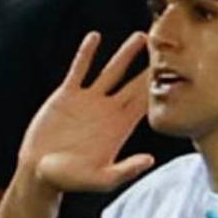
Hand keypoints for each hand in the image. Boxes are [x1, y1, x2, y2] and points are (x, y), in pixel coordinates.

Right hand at [18, 32, 153, 193]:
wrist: (39, 172)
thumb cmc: (70, 180)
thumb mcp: (100, 179)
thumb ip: (125, 170)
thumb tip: (150, 160)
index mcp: (120, 128)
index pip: (145, 103)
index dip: (160, 87)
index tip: (177, 70)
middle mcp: (108, 111)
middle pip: (135, 83)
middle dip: (151, 66)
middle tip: (167, 46)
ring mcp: (89, 101)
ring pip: (111, 71)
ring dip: (126, 54)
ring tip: (140, 36)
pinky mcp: (67, 95)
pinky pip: (79, 70)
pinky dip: (87, 54)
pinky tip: (94, 37)